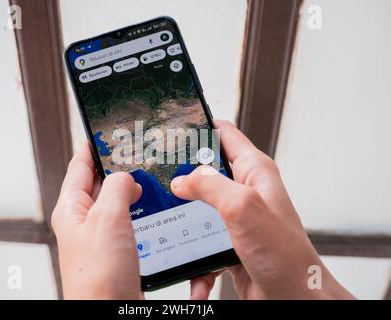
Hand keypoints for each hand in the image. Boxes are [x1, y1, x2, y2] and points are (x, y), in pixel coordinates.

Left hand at [51, 142, 215, 298]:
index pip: (80, 166)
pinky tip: (156, 208)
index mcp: (72, 209)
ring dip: (134, 190)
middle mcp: (85, 221)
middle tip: (139, 151)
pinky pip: (131, 222)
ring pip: (119, 202)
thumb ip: (117, 188)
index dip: (93, 146)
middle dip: (119, 166)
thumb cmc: (98, 276)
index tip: (106, 130)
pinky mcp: (119, 250)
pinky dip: (142, 211)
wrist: (111, 312)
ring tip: (151, 176)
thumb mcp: (107, 219)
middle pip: (102, 183)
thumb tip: (127, 176)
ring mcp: (102, 236)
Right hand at [171, 120, 354, 299]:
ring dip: (183, 223)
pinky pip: (201, 242)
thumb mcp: (243, 207)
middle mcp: (244, 191)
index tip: (173, 130)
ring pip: (197, 208)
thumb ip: (210, 186)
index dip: (199, 127)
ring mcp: (235, 217)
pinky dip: (195, 259)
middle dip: (180, 177)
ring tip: (169, 232)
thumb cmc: (285, 256)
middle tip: (157, 180)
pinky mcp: (228, 242)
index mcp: (254, 171)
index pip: (224, 134)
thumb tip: (181, 180)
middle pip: (204, 171)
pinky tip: (196, 274)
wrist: (294, 300)